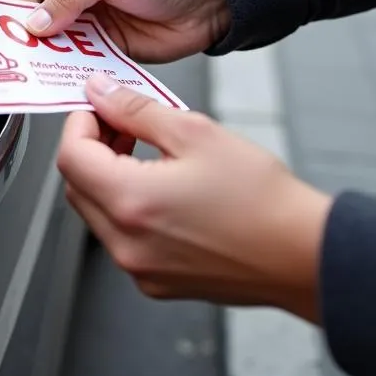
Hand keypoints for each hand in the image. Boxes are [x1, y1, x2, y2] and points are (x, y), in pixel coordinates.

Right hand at [10, 0, 230, 62]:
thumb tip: (37, 19)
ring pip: (56, 38)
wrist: (208, 6)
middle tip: (21, 48)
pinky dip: (69, 66)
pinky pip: (77, 58)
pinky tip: (65, 72)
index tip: (15, 23)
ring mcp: (91, 19)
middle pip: (40, 11)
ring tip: (39, 64)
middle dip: (30, 29)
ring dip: (48, 51)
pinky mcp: (104, 46)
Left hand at [58, 75, 332, 320]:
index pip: (70, 157)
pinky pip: (121, 237)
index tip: (98, 106)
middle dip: (91, 148)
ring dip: (107, 176)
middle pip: (77, 185)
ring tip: (145, 150)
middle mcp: (126, 244)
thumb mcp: (194, 132)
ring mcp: (139, 268)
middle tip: (121, 123)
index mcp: (130, 203)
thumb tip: (100, 93)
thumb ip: (136, 110)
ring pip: (96, 212)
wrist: (304, 256)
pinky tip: (161, 185)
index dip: (79, 123)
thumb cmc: (261, 199)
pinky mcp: (156, 282)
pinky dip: (127, 206)